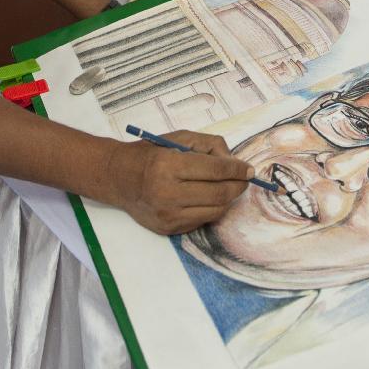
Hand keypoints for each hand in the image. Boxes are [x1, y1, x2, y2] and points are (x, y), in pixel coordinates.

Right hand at [105, 130, 254, 234]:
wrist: (119, 178)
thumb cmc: (151, 153)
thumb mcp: (179, 138)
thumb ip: (209, 146)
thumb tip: (235, 163)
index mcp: (169, 166)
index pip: (215, 170)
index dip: (237, 169)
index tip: (249, 169)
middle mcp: (167, 194)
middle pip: (219, 194)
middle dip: (237, 185)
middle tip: (244, 179)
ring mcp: (168, 215)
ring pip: (215, 211)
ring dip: (227, 198)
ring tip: (227, 186)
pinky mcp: (169, 229)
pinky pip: (202, 220)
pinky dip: (211, 208)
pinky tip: (207, 196)